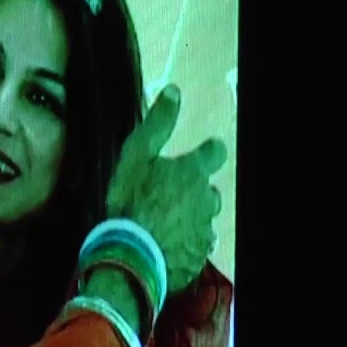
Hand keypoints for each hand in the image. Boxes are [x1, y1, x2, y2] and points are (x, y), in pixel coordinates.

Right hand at [106, 86, 226, 295]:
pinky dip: (184, 243)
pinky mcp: (197, 256)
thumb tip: (174, 90)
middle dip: (196, 192)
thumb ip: (157, 124)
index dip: (209, 152)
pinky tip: (166, 246)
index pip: (215, 153)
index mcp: (193, 172)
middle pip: (209, 190)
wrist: (132, 255)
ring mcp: (204, 230)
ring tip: (165, 224)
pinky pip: (194, 245)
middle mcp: (206, 199)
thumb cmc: (131, 200)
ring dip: (190, 218)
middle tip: (169, 197)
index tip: (203, 152)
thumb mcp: (136, 155)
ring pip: (203, 219)